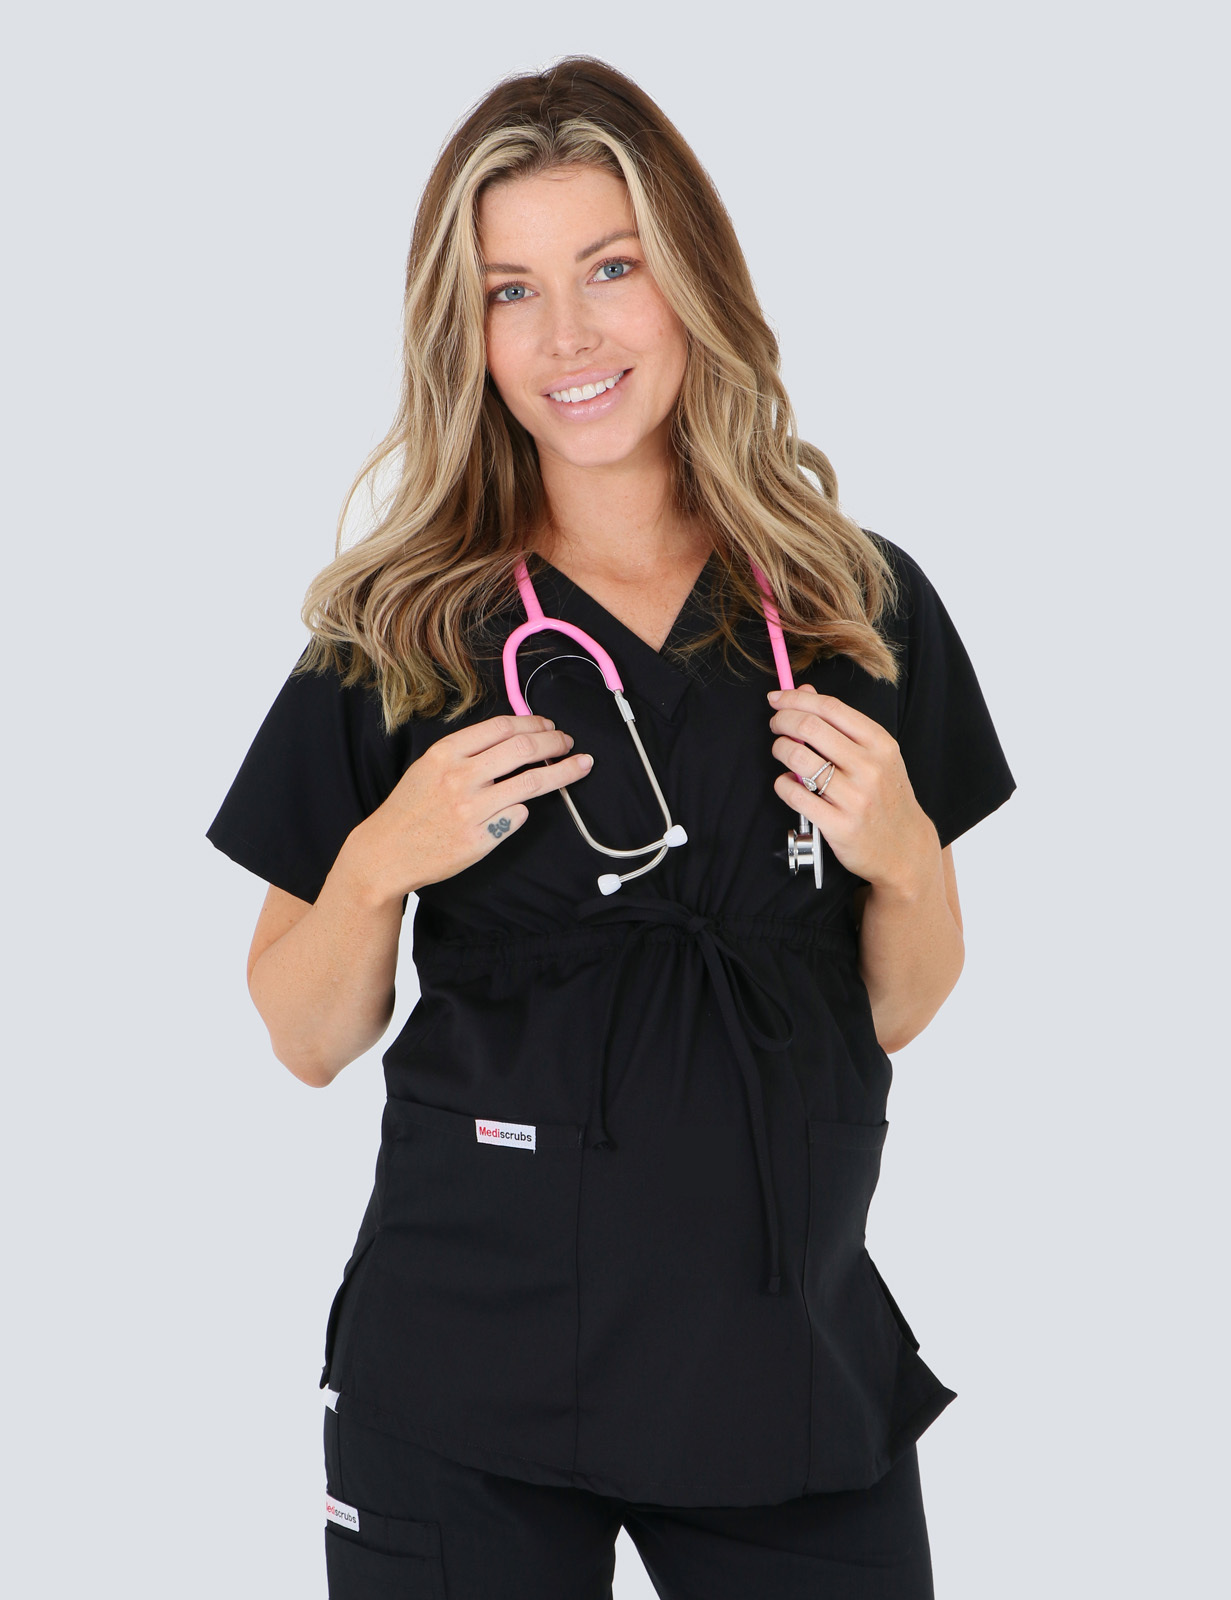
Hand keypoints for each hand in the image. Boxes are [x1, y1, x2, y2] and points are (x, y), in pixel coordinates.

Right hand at [342, 714, 590, 904]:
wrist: (386, 853)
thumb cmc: (412, 808)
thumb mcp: (429, 767)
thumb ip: (468, 751)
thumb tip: (517, 735)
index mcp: (446, 754)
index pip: (502, 727)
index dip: (533, 723)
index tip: (549, 726)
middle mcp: (460, 778)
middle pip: (523, 749)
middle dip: (554, 742)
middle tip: (569, 743)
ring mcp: (471, 810)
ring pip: (532, 783)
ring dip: (563, 772)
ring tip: (579, 766)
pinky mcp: (480, 840)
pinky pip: (518, 816)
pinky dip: (524, 809)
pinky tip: (518, 809)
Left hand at [767, 686, 938, 893]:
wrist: (904, 848)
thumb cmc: (886, 797)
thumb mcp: (876, 756)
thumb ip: (841, 724)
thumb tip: (804, 692)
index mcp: (880, 744)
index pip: (830, 708)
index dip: (796, 698)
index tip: (778, 698)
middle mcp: (869, 768)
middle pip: (809, 728)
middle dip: (782, 720)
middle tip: (775, 725)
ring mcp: (855, 797)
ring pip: (797, 759)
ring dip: (780, 750)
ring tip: (782, 752)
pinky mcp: (838, 825)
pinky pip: (794, 794)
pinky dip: (783, 784)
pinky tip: (788, 783)